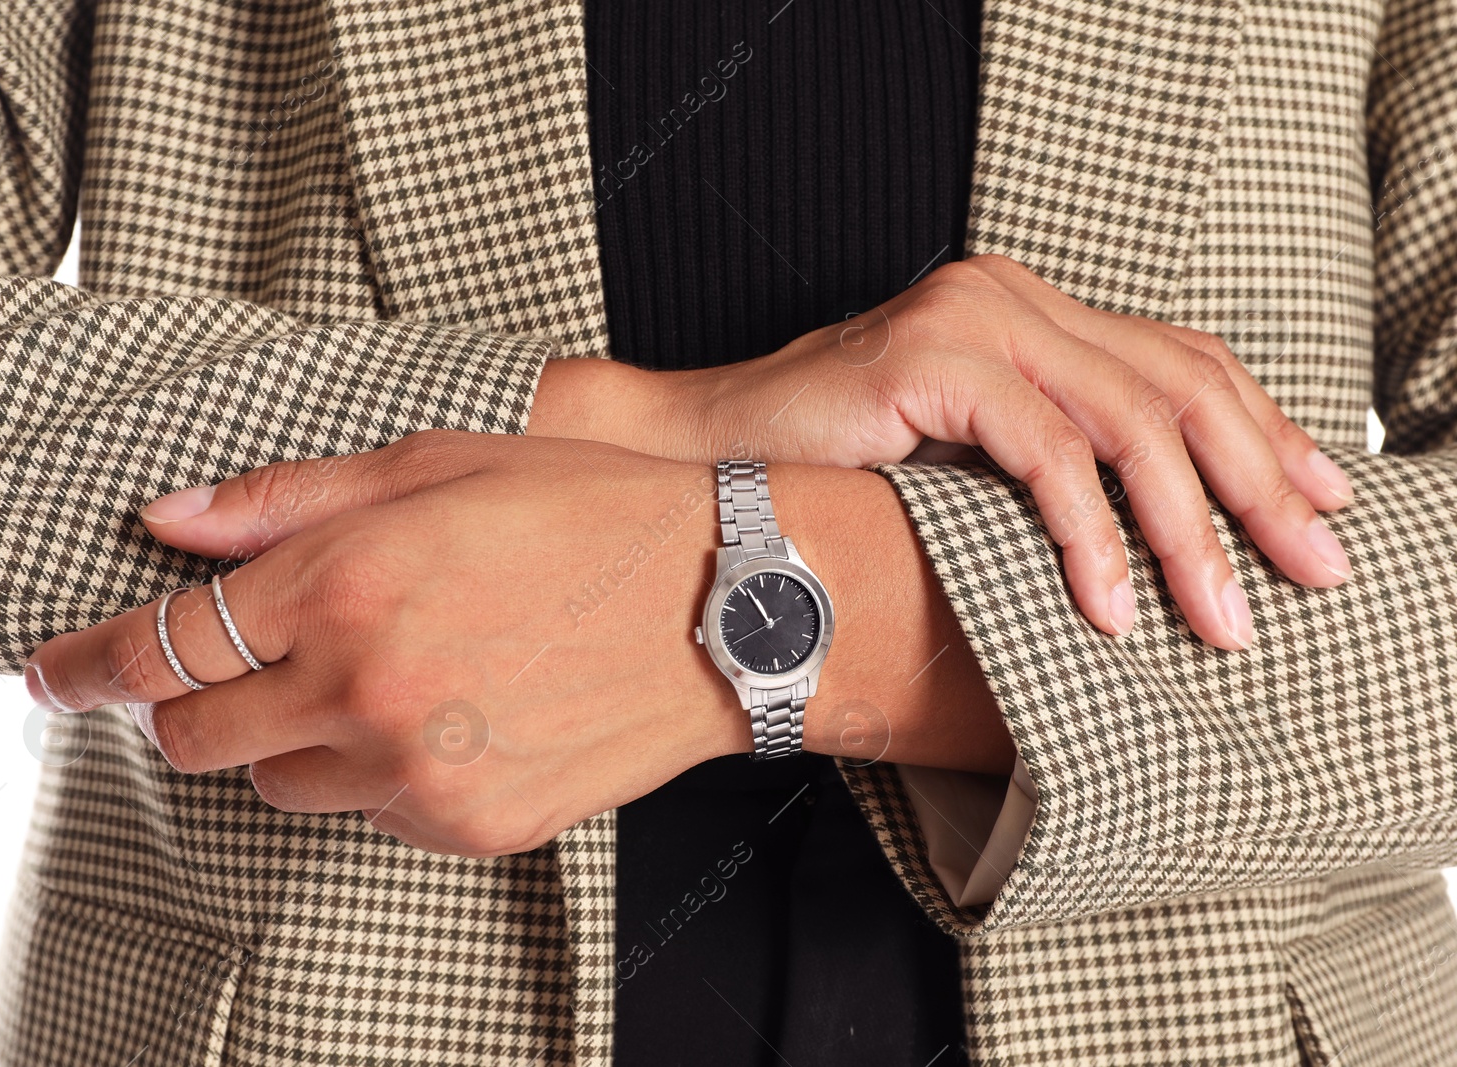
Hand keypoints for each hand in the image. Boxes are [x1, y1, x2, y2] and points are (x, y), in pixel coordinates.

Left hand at [24, 431, 1012, 855]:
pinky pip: (368, 814)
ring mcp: (418, 769)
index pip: (164, 647)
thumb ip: (286, 498)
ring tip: (374, 675)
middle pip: (197, 737)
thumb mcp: (440, 460)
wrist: (733, 603)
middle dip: (190, 704)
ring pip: (277, 786)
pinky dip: (373, 772)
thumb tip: (173, 520)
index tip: (58, 673)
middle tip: (236, 664)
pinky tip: (442, 712)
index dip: (91, 664)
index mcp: (346, 581)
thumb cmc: (596, 514)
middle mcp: (367, 686)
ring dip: (289, 739)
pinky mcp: (467, 825)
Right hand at [531, 254, 1355, 650]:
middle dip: (1255, 485)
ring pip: (1126, 418)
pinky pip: (1044, 448)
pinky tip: (1111, 599)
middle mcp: (1006, 294)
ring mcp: (966, 317)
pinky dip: (1091, 531)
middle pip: (1175, 383)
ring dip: (1186, 528)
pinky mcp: (925, 357)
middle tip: (1309, 572)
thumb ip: (1051, 466)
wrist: (699, 462)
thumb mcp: (966, 470)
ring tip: (1218, 616)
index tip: (1318, 506)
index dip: (1262, 431)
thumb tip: (1163, 540)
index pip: (1177, 359)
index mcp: (1024, 308)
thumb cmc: (827, 481)